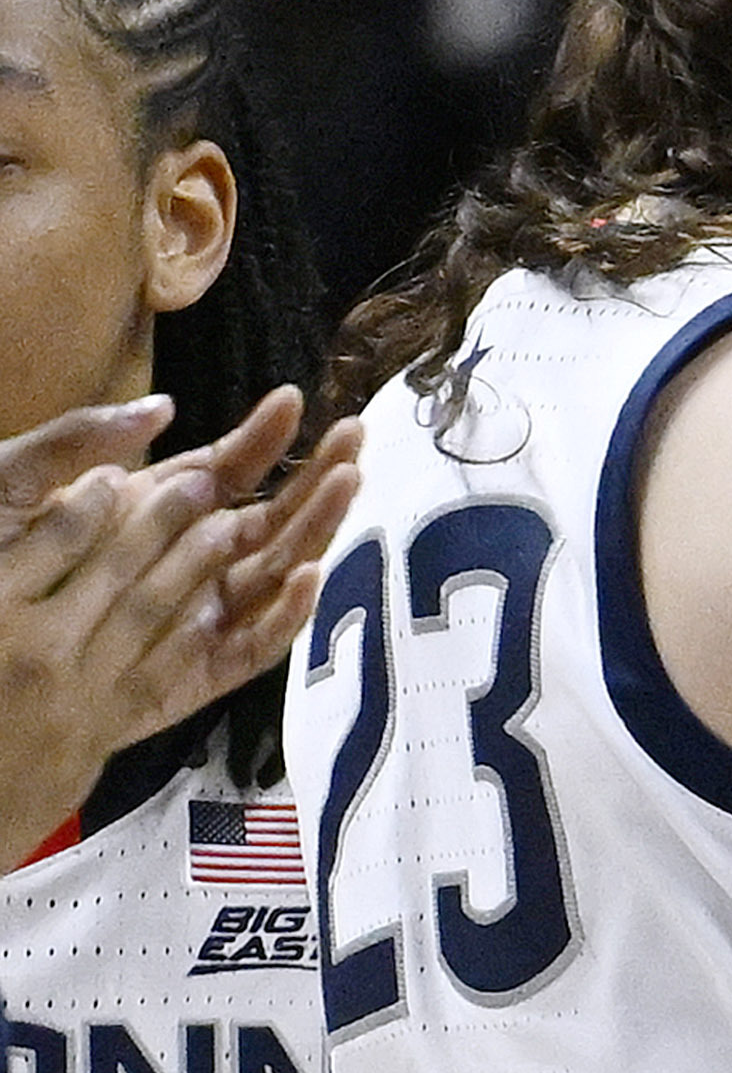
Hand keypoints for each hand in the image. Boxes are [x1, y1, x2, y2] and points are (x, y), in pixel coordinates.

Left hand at [0, 390, 358, 846]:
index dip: (265, 439)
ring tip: (348, 484)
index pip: (228, 471)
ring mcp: (204, 615)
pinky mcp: (202, 670)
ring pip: (280, 572)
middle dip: (318, 477)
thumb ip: (77, 442)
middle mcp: (192, 563)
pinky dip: (287, 614)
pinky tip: (306, 575)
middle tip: (356, 436)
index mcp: (156, 515)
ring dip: (319, 529)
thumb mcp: (15, 485)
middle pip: (274, 518)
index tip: (293, 401)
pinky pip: (257, 644)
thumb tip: (162, 408)